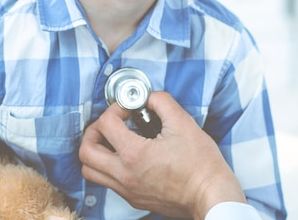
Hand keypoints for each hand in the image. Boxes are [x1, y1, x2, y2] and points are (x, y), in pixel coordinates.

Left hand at [79, 91, 245, 219]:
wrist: (211, 196)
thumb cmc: (201, 164)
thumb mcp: (183, 123)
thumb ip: (162, 103)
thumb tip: (148, 97)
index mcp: (134, 155)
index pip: (105, 124)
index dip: (115, 109)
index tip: (128, 108)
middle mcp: (124, 175)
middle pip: (86, 151)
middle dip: (94, 131)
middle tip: (111, 122)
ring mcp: (127, 190)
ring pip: (90, 171)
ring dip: (95, 151)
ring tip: (112, 140)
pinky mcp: (133, 199)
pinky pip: (107, 182)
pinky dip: (107, 166)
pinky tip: (126, 156)